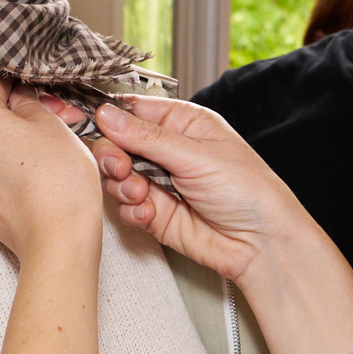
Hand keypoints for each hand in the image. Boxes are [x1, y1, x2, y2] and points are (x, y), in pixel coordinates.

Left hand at [0, 80, 103, 263]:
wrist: (57, 239)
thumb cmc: (59, 179)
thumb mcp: (52, 125)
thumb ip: (29, 103)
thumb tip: (20, 99)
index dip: (17, 85)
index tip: (36, 92)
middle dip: (18, 117)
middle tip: (54, 122)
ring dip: (12, 145)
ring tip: (46, 153)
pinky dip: (5, 172)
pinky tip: (33, 178)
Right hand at [87, 96, 313, 283]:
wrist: (259, 242)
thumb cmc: (248, 190)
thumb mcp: (196, 154)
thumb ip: (147, 137)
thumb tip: (107, 115)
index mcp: (182, 123)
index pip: (133, 111)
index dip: (110, 117)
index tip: (92, 124)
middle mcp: (168, 151)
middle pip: (116, 143)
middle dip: (113, 156)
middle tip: (122, 167)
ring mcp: (159, 182)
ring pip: (116, 176)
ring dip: (122, 185)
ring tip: (141, 193)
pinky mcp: (154, 213)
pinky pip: (125, 207)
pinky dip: (131, 211)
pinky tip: (149, 213)